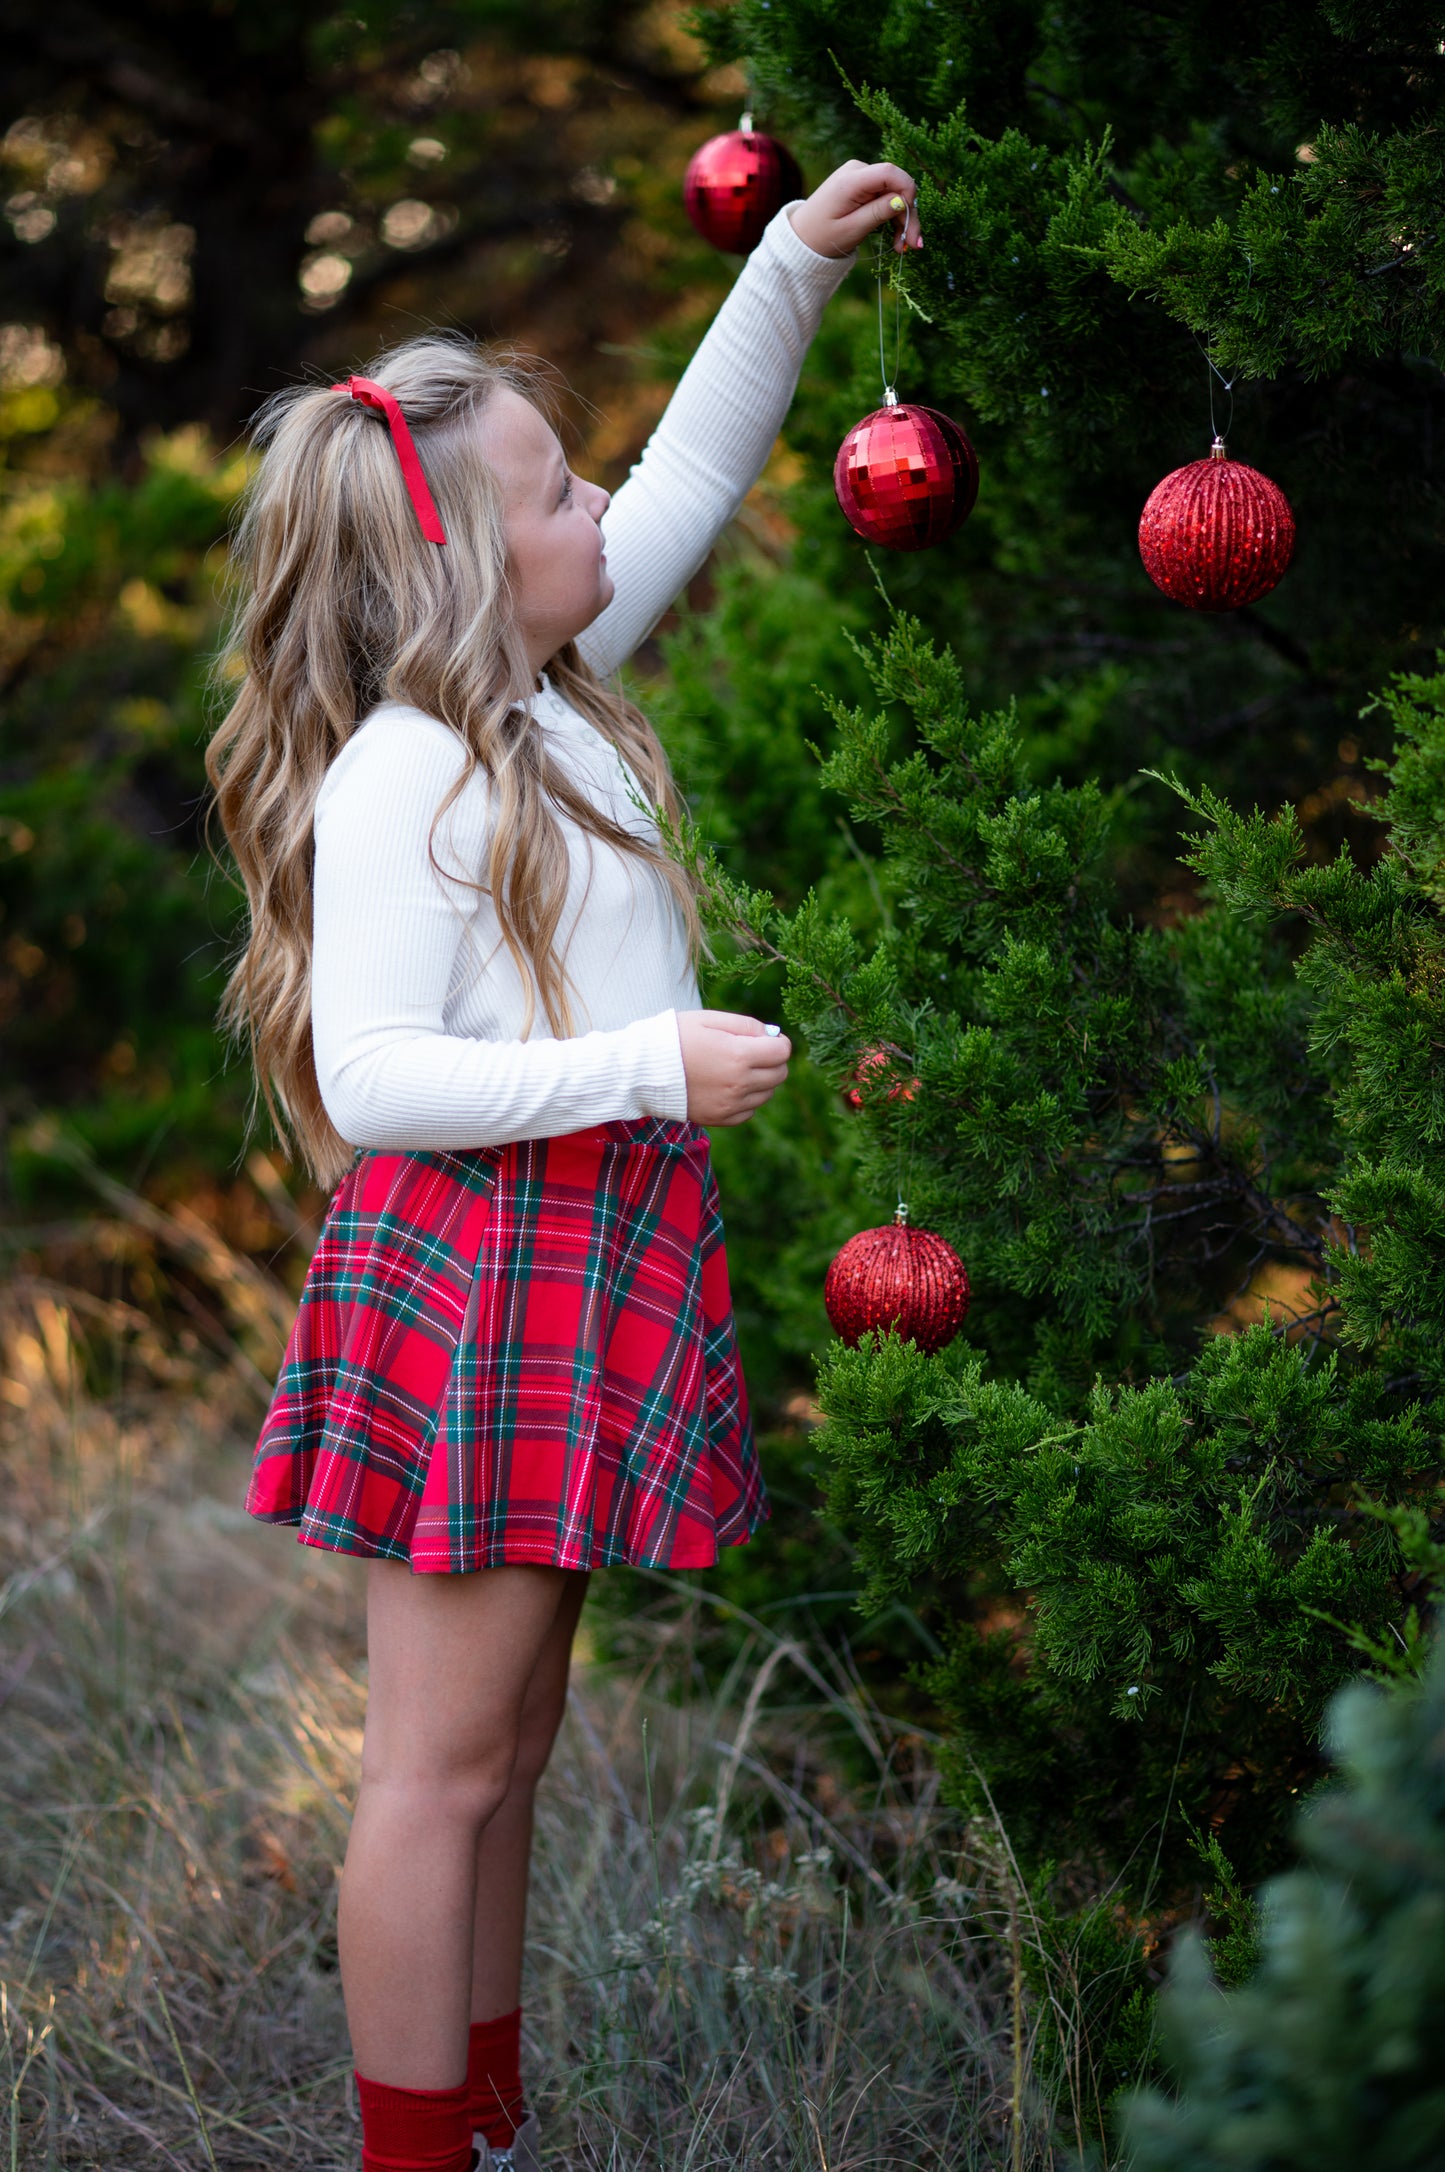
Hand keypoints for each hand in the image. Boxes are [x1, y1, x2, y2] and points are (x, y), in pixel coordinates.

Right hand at [677, 1010, 792, 1126]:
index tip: (767, 1039)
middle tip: (753, 1052)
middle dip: (772, 1061)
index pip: (782, 1052)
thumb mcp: (710, 1019)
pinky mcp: (719, 1119)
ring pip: (766, 1094)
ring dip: (760, 1081)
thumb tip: (772, 1035)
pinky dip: (746, 1100)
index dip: (778, 1042)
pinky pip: (749, 1111)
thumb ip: (746, 1025)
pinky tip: (728, 1086)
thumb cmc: (674, 1038)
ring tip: (736, 1069)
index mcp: (738, 1055)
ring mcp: (729, 1105)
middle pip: (779, 1075)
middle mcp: (739, 1084)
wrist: (641, 1070)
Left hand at [788, 160, 921, 258]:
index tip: (910, 221)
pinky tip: (895, 238)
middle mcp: (858, 170)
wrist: (803, 237)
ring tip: (900, 248)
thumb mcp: (852, 229)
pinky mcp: (862, 185)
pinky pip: (885, 197)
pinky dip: (892, 217)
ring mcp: (860, 176)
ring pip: (893, 193)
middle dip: (907, 215)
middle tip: (914, 245)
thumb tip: (902, 201)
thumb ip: (878, 212)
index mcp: (851, 179)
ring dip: (901, 220)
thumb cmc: (823, 236)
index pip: (890, 173)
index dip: (907, 192)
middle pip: (895, 185)